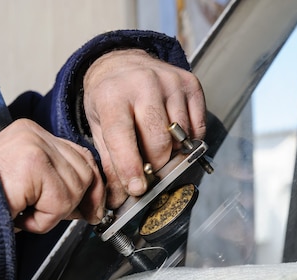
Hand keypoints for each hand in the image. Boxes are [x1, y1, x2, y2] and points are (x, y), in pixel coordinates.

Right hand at [0, 119, 104, 232]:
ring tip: (22, 211)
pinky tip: (20, 214)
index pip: (81, 157)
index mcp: (31, 134)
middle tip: (45, 215)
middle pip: (85, 172)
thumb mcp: (27, 188)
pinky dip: (42, 221)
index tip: (91, 209)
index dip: (89, 187)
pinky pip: (59, 203)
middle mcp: (34, 133)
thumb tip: (92, 205)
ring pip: (74, 190)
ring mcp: (34, 145)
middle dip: (74, 202)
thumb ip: (56, 185)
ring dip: (51, 214)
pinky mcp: (33, 163)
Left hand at [83, 49, 205, 207]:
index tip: (137, 189)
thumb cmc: (110, 98)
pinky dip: (187, 139)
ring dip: (171, 152)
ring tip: (157, 147)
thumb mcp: (98, 129)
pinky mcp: (190, 83)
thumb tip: (119, 200)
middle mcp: (143, 84)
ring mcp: (170, 82)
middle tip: (148, 168)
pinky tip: (173, 134)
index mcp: (112, 95)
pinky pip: (197, 127)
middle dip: (154, 165)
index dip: (131, 167)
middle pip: (158, 143)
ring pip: (180, 137)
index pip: (123, 137)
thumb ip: (110, 165)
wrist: (122, 63)